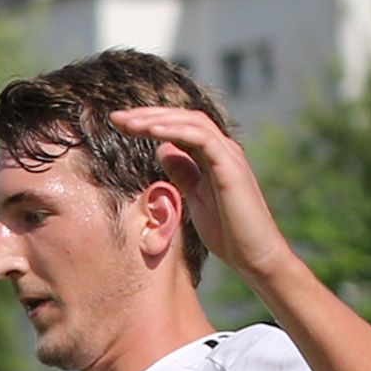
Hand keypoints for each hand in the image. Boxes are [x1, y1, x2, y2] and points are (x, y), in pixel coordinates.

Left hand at [106, 104, 291, 283]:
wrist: (255, 255)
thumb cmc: (228, 231)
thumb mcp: (194, 198)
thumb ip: (182, 172)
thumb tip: (162, 150)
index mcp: (212, 155)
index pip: (178, 127)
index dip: (149, 122)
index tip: (119, 125)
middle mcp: (221, 148)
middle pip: (182, 117)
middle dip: (147, 115)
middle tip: (115, 117)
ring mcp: (228, 155)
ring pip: (190, 122)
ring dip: (157, 119)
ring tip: (128, 122)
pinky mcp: (231, 167)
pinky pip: (201, 138)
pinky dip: (176, 131)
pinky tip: (151, 132)